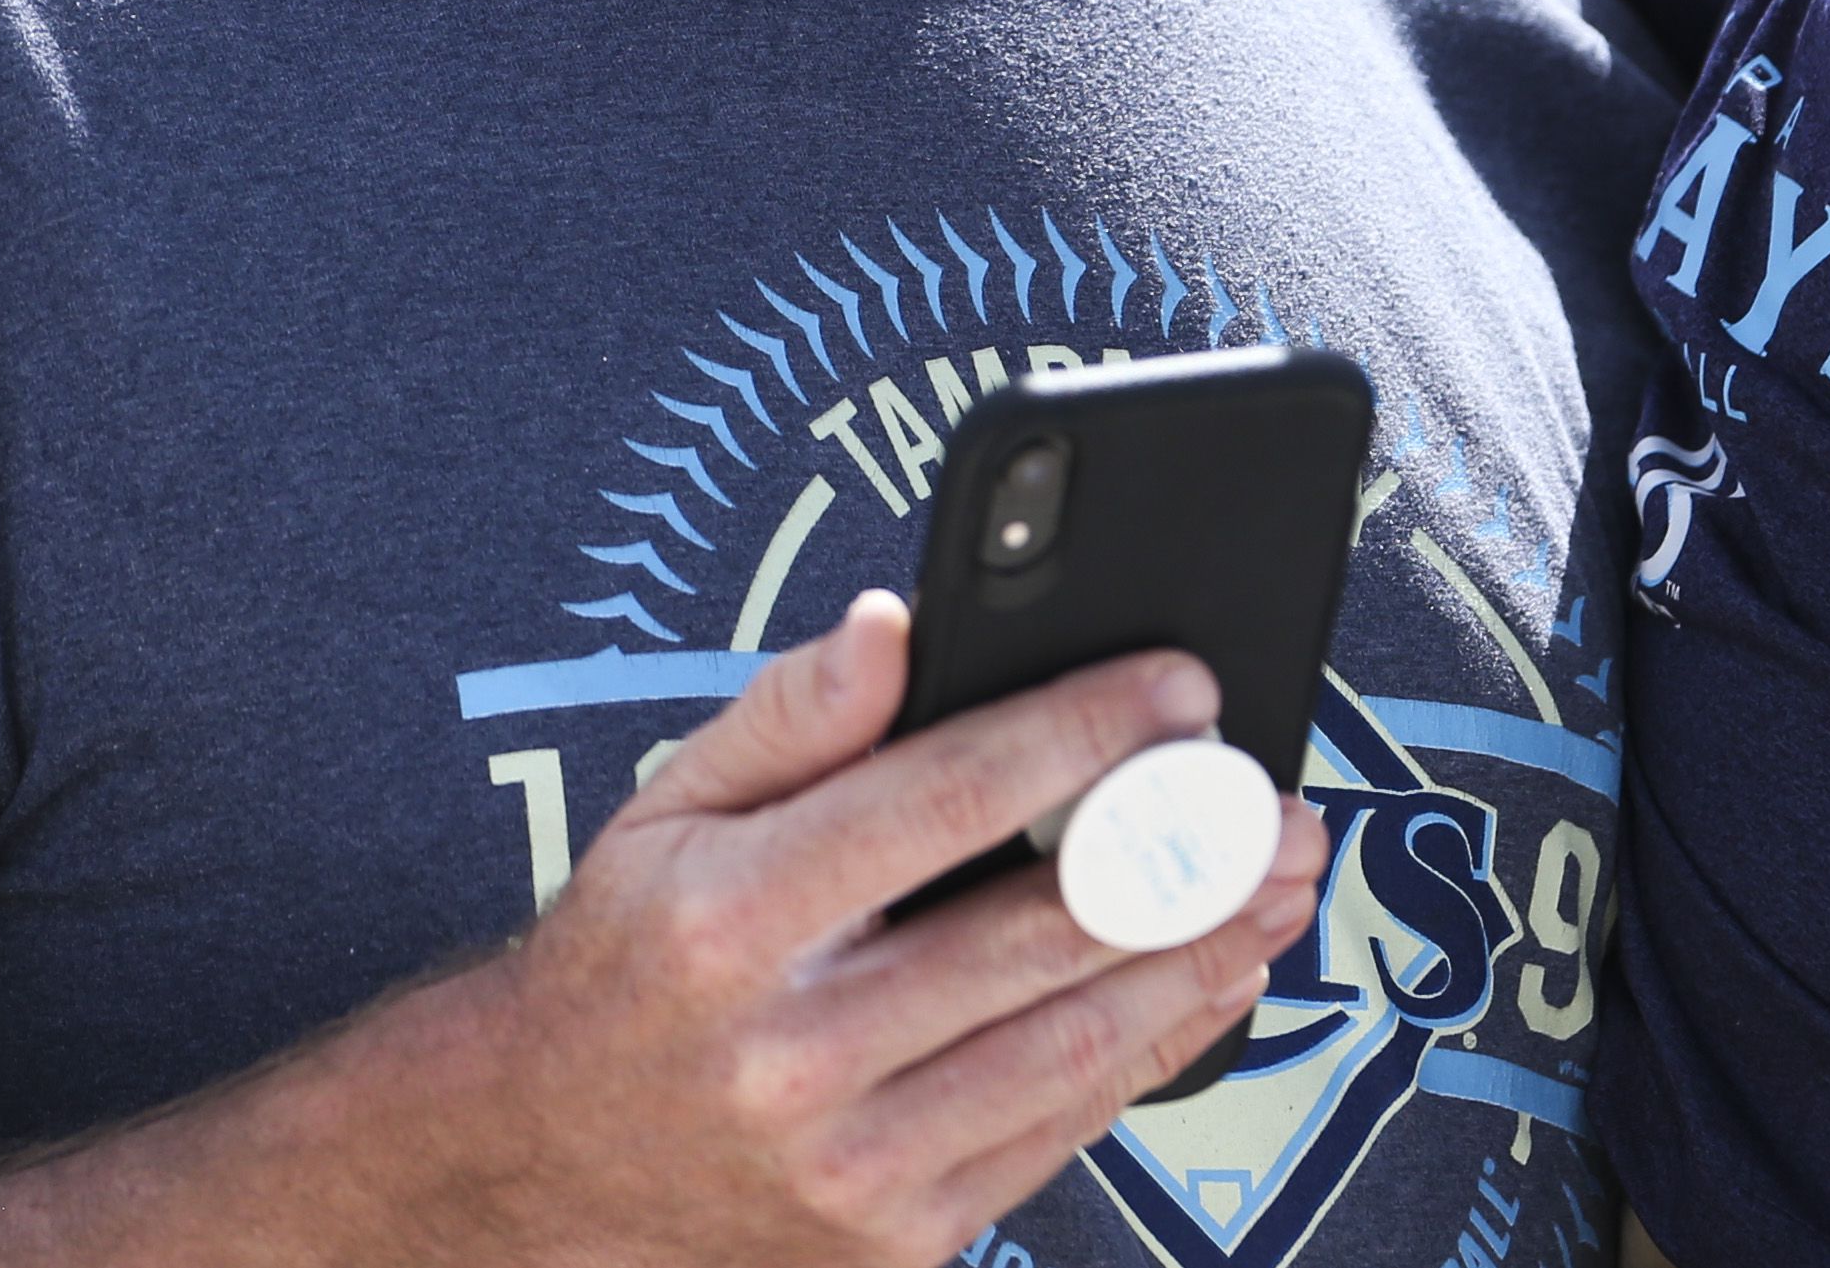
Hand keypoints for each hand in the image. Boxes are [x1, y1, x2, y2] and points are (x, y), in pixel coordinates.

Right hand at [371, 590, 1323, 1267]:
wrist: (551, 1161)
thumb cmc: (632, 957)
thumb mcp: (669, 808)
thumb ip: (791, 712)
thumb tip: (897, 622)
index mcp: (729, 920)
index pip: (944, 799)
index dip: (1079, 733)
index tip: (1179, 686)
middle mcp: (792, 1053)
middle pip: (1040, 933)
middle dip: (1184, 853)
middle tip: (1271, 794)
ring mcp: (852, 1164)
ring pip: (1077, 1043)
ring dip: (1203, 955)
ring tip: (1277, 880)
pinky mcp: (900, 1238)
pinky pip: (1062, 1130)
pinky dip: (1154, 1049)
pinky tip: (1209, 978)